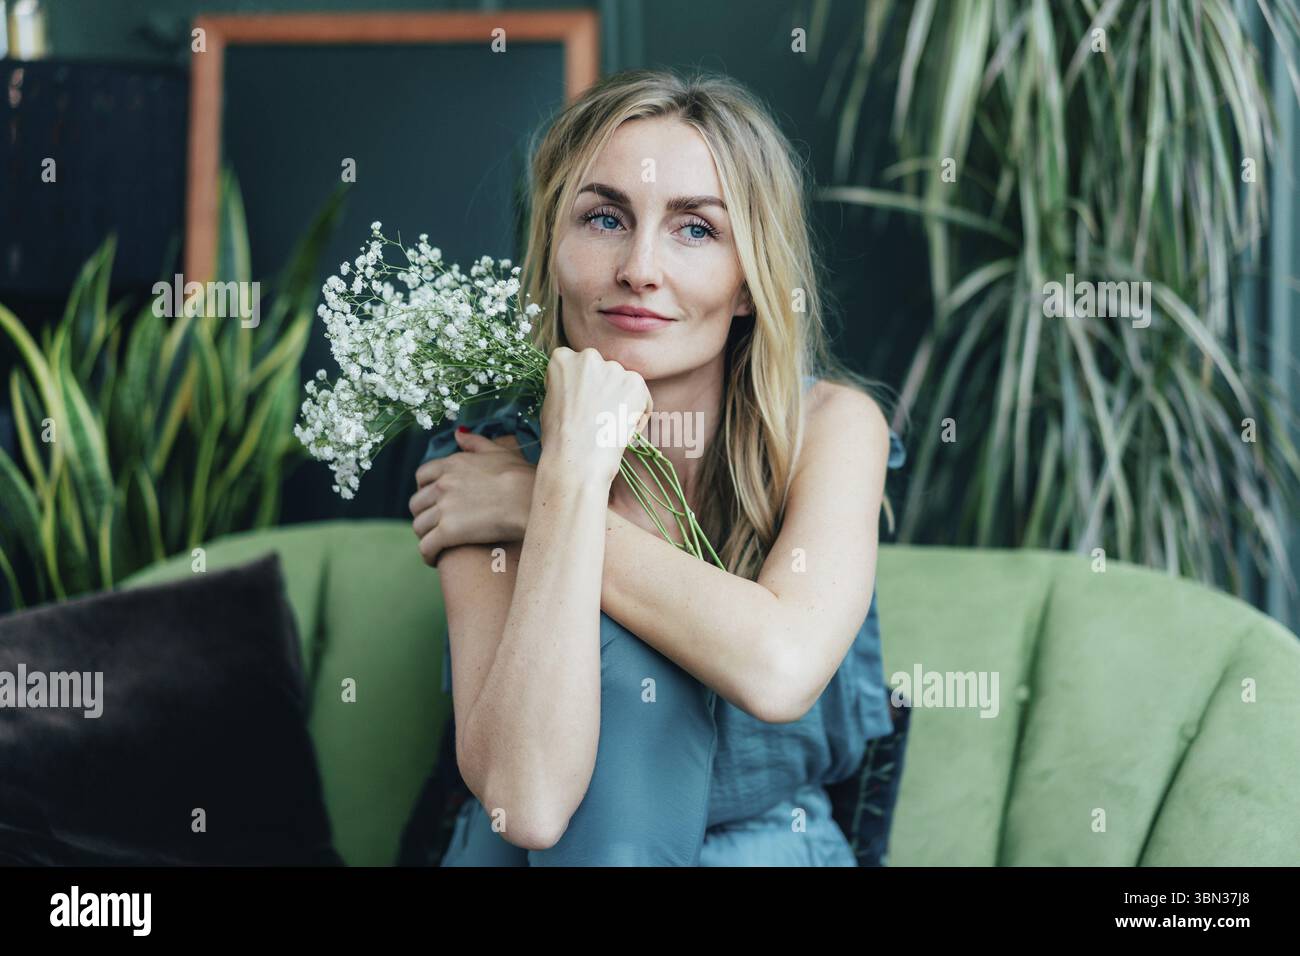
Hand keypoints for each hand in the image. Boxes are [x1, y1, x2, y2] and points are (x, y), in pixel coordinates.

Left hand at [409, 430, 535, 566]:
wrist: (532, 500)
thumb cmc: (523, 477)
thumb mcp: (499, 452)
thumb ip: (475, 443)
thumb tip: (459, 434)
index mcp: (452, 464)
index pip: (422, 476)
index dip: (425, 489)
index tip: (434, 501)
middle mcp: (442, 484)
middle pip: (416, 503)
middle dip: (423, 515)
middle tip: (436, 526)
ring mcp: (443, 508)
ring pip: (419, 527)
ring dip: (426, 537)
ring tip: (438, 545)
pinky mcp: (448, 532)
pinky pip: (426, 547)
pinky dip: (428, 555)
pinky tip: (436, 560)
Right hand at [540, 346, 651, 487]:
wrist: (577, 457)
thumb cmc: (559, 438)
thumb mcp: (550, 402)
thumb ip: (567, 385)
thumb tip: (581, 389)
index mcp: (562, 359)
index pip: (576, 365)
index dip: (581, 387)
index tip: (581, 404)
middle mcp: (589, 357)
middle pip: (602, 371)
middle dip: (603, 390)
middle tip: (599, 417)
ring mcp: (614, 368)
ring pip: (622, 383)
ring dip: (621, 400)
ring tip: (611, 427)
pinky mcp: (635, 383)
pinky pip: (642, 396)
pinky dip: (638, 413)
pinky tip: (624, 430)